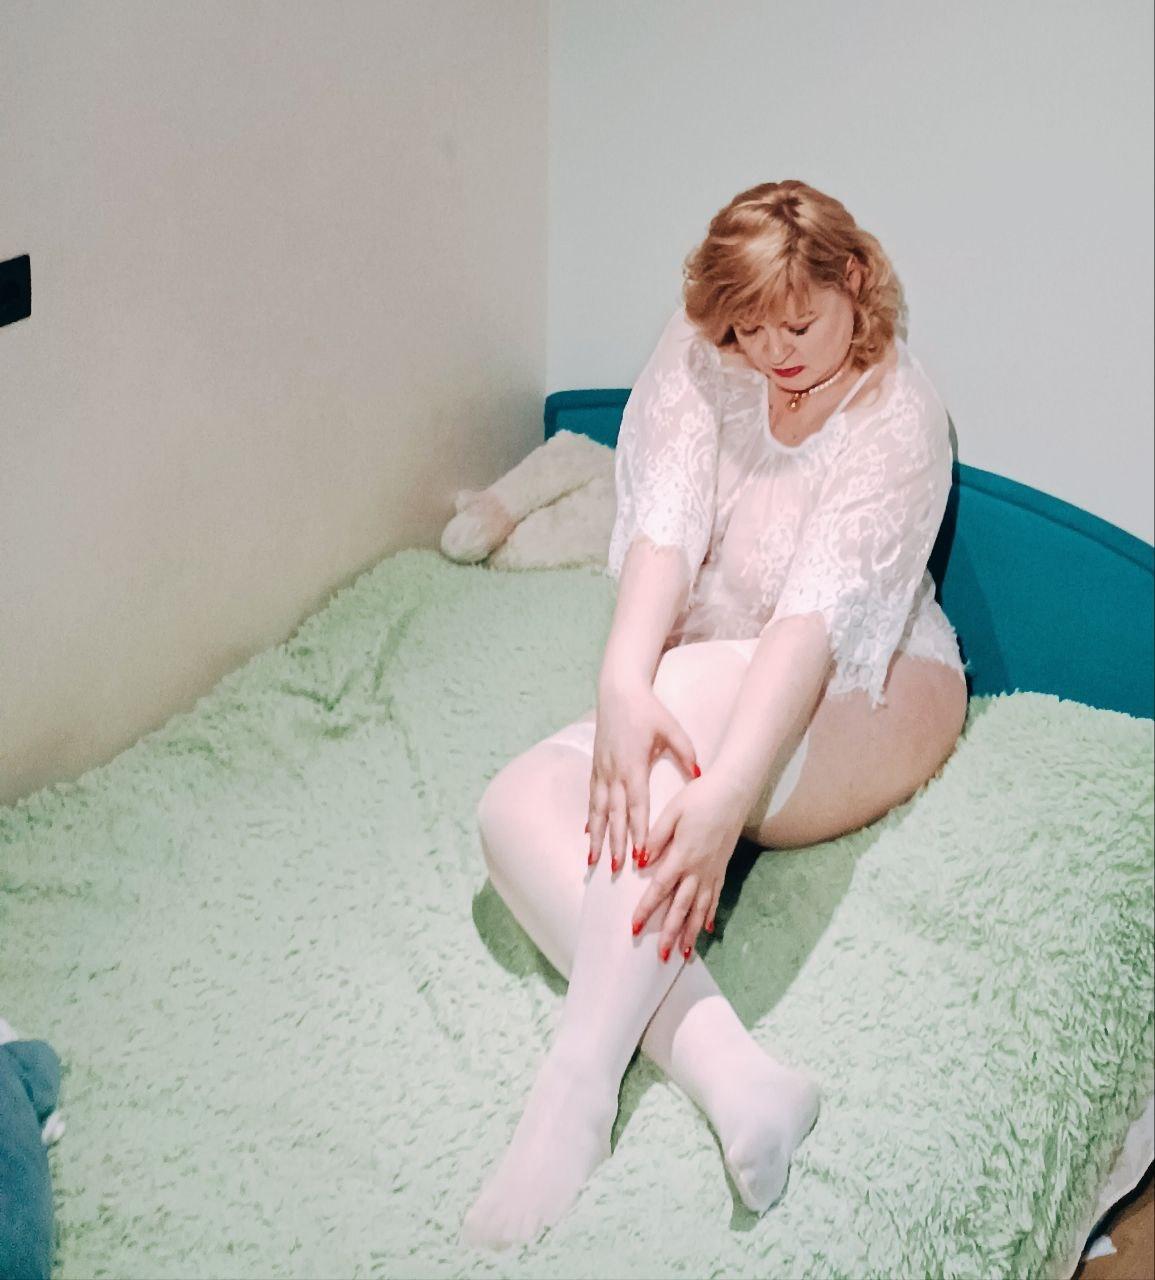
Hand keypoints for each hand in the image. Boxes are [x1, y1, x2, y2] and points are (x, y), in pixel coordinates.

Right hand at [586, 677, 699, 872]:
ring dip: (598, 837)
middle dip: (615, 843)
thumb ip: (686, 753)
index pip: (637, 805)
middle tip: (616, 869)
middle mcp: (614, 772)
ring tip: (594, 860)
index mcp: (634, 765)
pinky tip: (588, 833)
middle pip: (615, 815)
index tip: (639, 855)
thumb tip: (701, 775)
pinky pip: (592, 798)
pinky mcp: (596, 766)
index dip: (637, 831)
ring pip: (599, 810)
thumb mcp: (672, 729)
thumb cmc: (648, 710)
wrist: (619, 691)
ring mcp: (602, 770)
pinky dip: (591, 818)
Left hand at [630, 774, 746, 962]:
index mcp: (682, 855)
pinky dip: (709, 915)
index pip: (660, 889)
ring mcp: (713, 870)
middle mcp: (698, 869)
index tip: (635, 928)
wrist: (734, 791)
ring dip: (692, 932)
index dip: (647, 910)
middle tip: (662, 958)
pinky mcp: (722, 867)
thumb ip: (656, 838)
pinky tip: (706, 929)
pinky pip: (715, 897)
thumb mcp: (672, 812)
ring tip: (685, 954)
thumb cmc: (700, 797)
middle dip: (671, 934)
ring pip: (700, 909)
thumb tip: (640, 861)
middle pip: (682, 908)